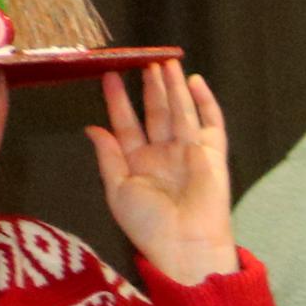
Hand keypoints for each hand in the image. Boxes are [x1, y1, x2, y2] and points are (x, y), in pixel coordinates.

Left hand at [85, 66, 234, 287]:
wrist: (185, 245)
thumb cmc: (149, 226)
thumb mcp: (117, 190)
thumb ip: (107, 157)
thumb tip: (93, 128)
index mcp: (138, 163)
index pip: (126, 124)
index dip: (118, 101)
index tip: (110, 77)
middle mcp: (164, 154)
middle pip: (156, 112)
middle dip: (150, 87)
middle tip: (144, 61)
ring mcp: (189, 152)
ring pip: (181, 111)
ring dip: (173, 87)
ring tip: (166, 62)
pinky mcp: (212, 155)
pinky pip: (211, 124)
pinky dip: (206, 103)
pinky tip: (196, 82)